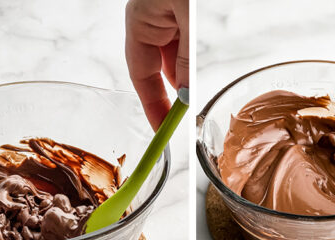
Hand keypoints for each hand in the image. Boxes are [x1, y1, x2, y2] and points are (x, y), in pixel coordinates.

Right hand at [125, 0, 188, 129]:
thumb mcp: (186, 16)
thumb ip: (186, 55)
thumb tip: (186, 93)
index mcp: (139, 21)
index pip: (141, 75)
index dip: (151, 105)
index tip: (161, 130)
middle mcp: (150, 22)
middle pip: (156, 70)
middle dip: (168, 97)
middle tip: (179, 124)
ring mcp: (167, 17)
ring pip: (174, 58)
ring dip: (184, 78)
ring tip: (192, 102)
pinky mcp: (183, 13)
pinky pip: (185, 43)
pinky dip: (191, 61)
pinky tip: (196, 74)